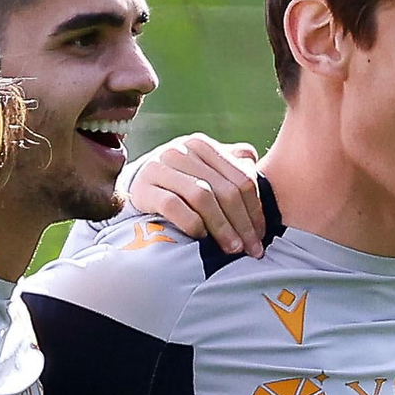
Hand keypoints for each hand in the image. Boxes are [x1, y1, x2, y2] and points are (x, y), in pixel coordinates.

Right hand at [128, 135, 264, 257]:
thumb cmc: (176, 183)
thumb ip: (229, 164)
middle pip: (225, 190)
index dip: (256, 210)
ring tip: (232, 249)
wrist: (132, 187)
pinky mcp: (144, 188)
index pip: (241, 178)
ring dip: (222, 227)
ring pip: (202, 197)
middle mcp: (181, 151)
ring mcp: (160, 167)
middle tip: (252, 249)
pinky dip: (191, 223)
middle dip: (242, 223)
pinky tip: (202, 237)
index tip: (261, 236)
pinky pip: (173, 206)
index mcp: (202, 145)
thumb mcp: (202, 169)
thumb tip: (253, 160)